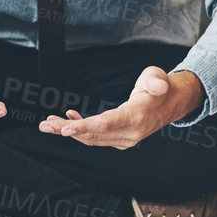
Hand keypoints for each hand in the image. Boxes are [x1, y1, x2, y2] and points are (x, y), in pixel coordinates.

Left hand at [38, 67, 201, 148]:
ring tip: (48, 123)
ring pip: (92, 138)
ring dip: (68, 131)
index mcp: (136, 116)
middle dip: (66, 130)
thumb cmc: (160, 86)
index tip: (64, 129)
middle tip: (44, 124)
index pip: (106, 124)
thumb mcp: (158, 77)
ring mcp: (126, 139)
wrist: (172, 103)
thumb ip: (156, 80)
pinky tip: (68, 119)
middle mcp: (130, 133)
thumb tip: (158, 85)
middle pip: (93, 133)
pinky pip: (97, 137)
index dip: (84, 127)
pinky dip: (80, 130)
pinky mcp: (121, 140)